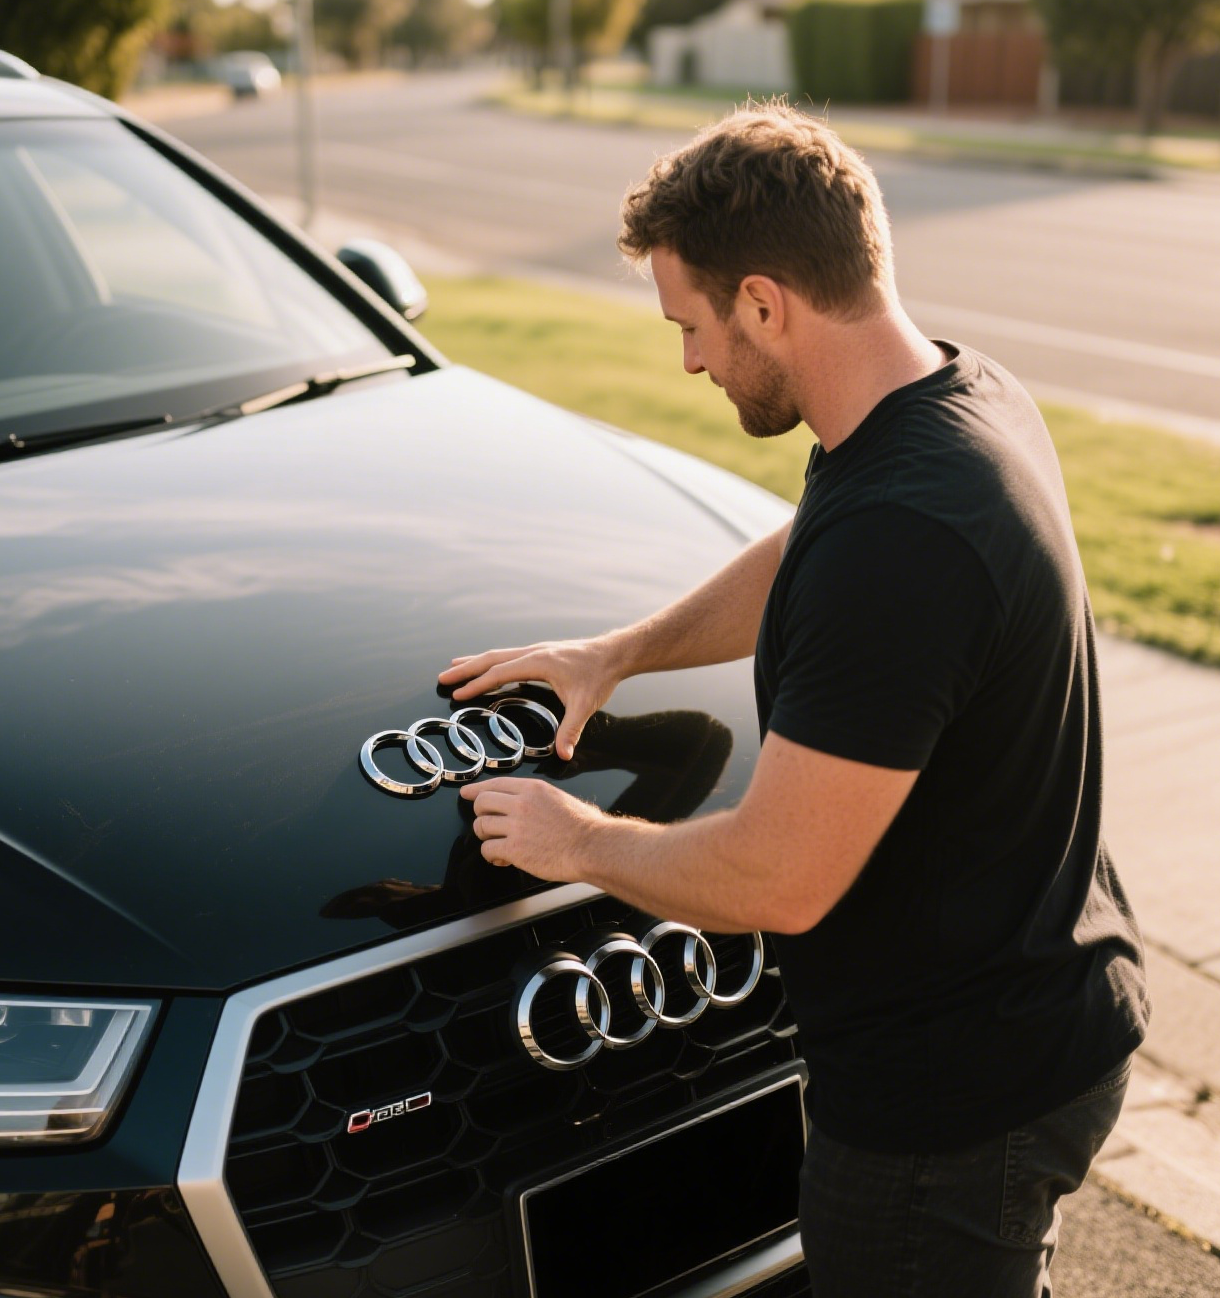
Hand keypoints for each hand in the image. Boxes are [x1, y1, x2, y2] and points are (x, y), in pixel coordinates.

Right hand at [438, 636, 625, 760]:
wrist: (614, 654)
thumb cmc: (599, 676)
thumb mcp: (585, 705)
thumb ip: (571, 730)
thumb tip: (564, 754)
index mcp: (537, 662)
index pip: (499, 673)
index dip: (477, 684)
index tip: (457, 693)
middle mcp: (532, 652)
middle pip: (491, 658)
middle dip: (465, 669)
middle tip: (442, 677)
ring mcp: (536, 649)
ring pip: (498, 654)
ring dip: (475, 662)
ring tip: (455, 668)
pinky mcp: (540, 652)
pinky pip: (508, 655)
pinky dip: (492, 661)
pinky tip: (487, 668)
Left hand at [461, 778, 605, 880]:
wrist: (592, 846)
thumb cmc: (585, 826)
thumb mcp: (560, 798)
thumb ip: (539, 798)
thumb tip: (530, 804)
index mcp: (533, 789)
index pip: (494, 784)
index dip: (476, 790)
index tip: (467, 793)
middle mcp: (521, 803)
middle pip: (482, 803)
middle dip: (481, 814)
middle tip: (487, 824)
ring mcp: (516, 826)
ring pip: (481, 827)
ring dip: (486, 837)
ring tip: (498, 844)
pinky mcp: (514, 849)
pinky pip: (487, 850)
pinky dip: (492, 856)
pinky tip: (502, 859)